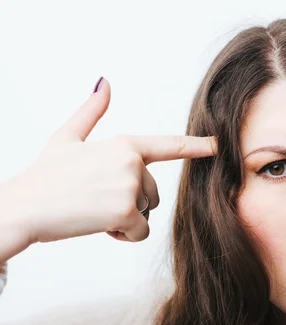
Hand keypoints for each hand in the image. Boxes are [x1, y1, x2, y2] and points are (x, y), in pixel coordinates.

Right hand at [8, 77, 216, 243]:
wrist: (23, 207)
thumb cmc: (45, 176)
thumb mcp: (67, 138)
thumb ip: (91, 113)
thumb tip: (104, 83)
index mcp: (124, 144)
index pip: (168, 146)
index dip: (196, 145)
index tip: (219, 145)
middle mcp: (132, 162)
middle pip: (153, 194)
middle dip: (130, 204)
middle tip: (95, 200)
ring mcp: (130, 186)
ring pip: (146, 214)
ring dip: (124, 220)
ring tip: (93, 211)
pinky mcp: (125, 211)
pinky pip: (141, 233)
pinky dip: (123, 236)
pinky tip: (98, 227)